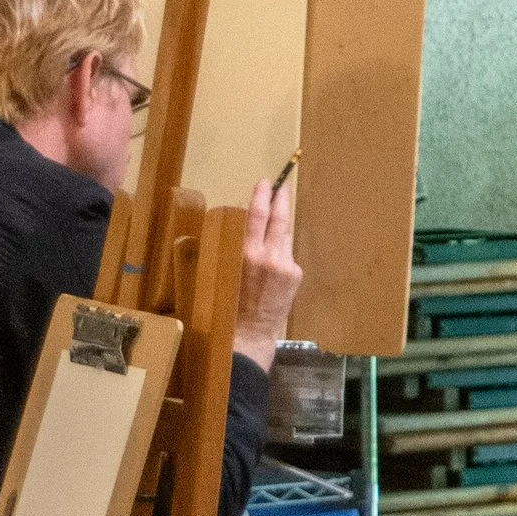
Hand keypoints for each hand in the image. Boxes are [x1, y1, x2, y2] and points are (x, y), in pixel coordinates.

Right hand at [232, 174, 301, 370]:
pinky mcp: (294, 274)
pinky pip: (287, 256)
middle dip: (281, 200)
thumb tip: (236, 227)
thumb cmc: (227, 304)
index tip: (264, 183)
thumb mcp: (222, 272)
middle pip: (279, 219)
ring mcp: (285, 264)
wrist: (249, 332)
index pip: (256, 215)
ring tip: (277, 216)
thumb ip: (230, 248)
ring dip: (281, 227)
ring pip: (285, 237)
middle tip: (281, 187)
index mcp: (245, 253)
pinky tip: (273, 262)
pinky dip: (281, 253)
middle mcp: (268, 255)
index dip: (261, 196)